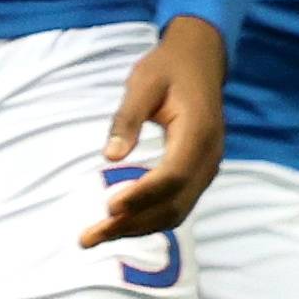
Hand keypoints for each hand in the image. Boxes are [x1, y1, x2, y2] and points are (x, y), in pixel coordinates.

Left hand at [82, 15, 227, 244]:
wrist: (200, 61)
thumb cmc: (167, 68)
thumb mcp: (143, 83)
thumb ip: (127, 119)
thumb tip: (110, 157)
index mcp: (199, 131)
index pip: (174, 175)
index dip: (142, 195)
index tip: (108, 207)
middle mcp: (209, 157)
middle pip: (174, 203)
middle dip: (132, 223)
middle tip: (90, 235)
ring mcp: (207, 169)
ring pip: (176, 211)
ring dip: (137, 228)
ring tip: (96, 237)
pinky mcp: (198, 174)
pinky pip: (177, 205)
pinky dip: (148, 220)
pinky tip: (119, 225)